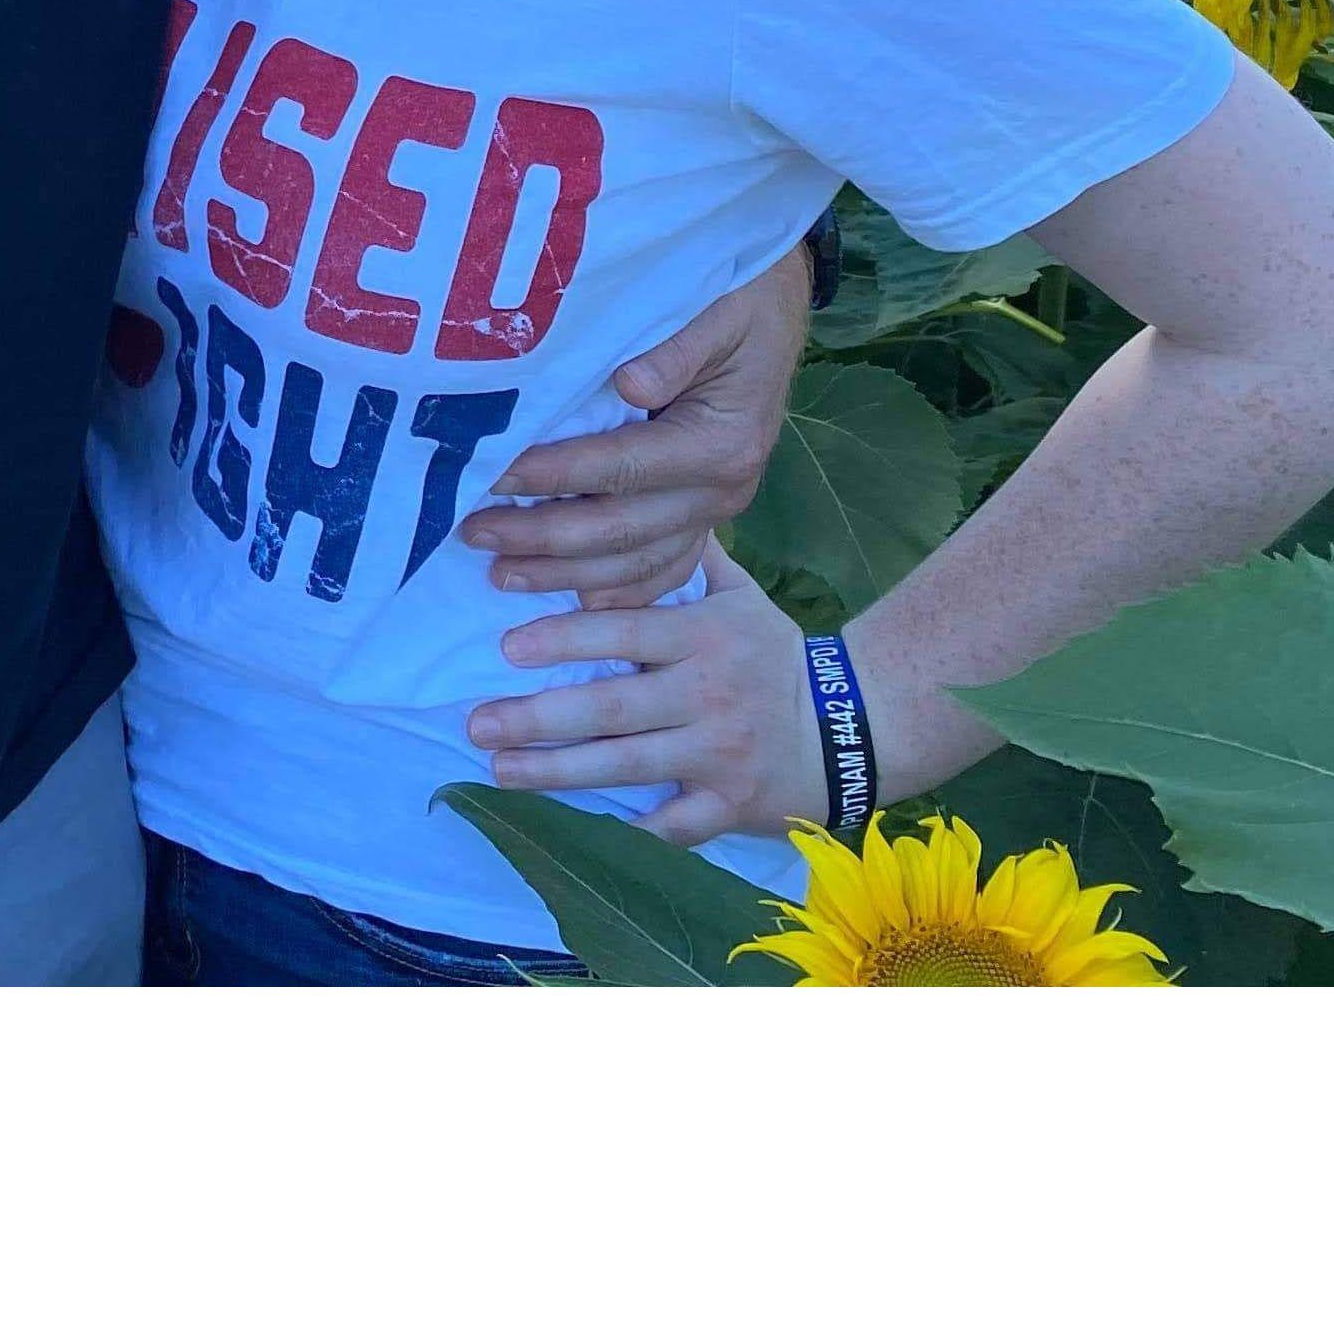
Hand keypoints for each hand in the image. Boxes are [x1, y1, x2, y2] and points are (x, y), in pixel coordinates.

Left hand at [456, 235, 811, 599]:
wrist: (777, 310)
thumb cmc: (740, 301)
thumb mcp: (719, 312)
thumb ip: (676, 350)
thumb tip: (630, 386)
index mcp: (720, 443)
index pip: (621, 469)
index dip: (554, 475)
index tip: (493, 477)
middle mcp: (723, 489)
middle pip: (621, 529)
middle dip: (543, 537)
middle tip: (473, 535)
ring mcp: (716, 510)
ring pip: (637, 562)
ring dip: (568, 575)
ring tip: (503, 576)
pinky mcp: (706, 514)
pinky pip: (665, 566)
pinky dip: (620, 592)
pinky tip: (573, 606)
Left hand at [461, 550, 822, 845]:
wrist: (855, 729)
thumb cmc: (777, 658)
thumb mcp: (742, 598)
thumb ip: (690, 559)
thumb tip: (649, 503)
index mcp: (703, 639)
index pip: (623, 635)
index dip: (564, 640)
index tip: (506, 647)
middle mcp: (706, 696)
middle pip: (612, 708)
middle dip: (539, 718)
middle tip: (477, 724)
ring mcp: (718, 755)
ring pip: (627, 766)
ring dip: (557, 772)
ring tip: (499, 770)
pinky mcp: (730, 805)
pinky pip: (673, 825)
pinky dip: (628, 831)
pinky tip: (575, 831)